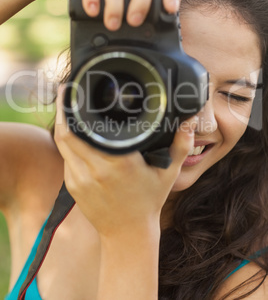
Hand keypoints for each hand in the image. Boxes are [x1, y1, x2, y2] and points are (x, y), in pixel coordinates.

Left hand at [54, 86, 195, 237]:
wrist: (128, 234)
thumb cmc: (149, 201)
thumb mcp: (168, 173)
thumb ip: (181, 144)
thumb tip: (189, 121)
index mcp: (119, 163)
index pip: (86, 129)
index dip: (76, 108)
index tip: (76, 90)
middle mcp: (95, 170)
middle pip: (67, 132)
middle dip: (63, 109)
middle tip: (66, 90)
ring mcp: (80, 179)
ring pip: (62, 143)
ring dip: (62, 123)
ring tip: (66, 105)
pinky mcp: (72, 186)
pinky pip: (66, 157)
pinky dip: (67, 142)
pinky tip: (73, 131)